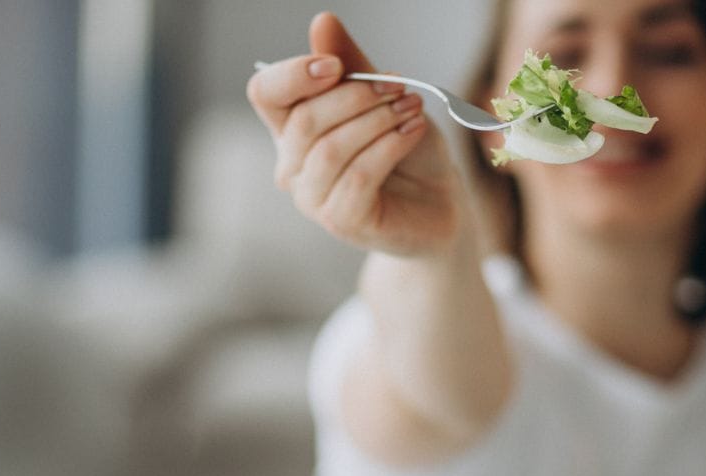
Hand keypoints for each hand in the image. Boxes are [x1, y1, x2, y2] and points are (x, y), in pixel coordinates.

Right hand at [246, 12, 463, 255]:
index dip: (293, 74)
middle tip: (398, 86)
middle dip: (355, 95)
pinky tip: (414, 131)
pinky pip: (358, 176)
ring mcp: (313, 199)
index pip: (265, 93)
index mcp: (292, 129)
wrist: (440, 204)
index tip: (336, 65)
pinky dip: (390, 146)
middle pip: (305, 119)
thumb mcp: (384, 100)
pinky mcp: (341, 222)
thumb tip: (322, 22)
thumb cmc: (407, 152)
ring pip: (331, 149)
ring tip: (412, 108)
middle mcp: (293, 166)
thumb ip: (353, 66)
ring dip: (378, 120)